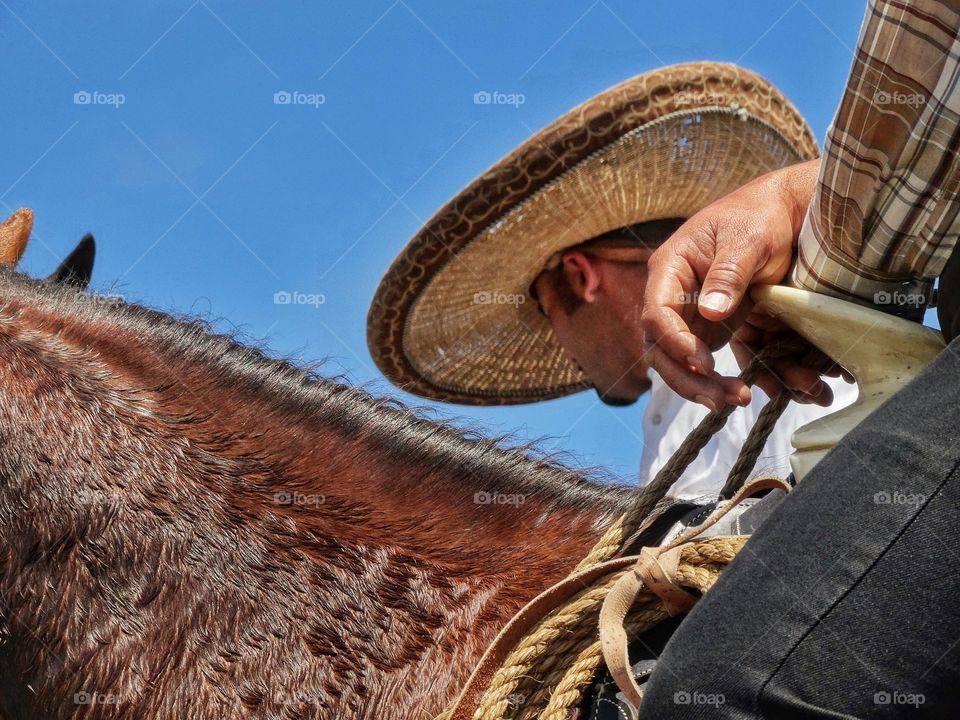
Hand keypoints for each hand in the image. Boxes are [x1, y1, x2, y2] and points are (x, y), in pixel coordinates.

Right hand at [641, 159, 823, 410]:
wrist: (786, 212)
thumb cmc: (761, 216)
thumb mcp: (748, 239)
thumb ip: (728, 273)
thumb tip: (710, 312)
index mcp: (671, 269)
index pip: (657, 315)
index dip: (676, 343)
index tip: (706, 363)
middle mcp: (676, 296)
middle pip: (664, 349)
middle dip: (689, 378)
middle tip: (722, 399)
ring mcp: (695, 314)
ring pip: (687, 362)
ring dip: (709, 386)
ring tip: (740, 399)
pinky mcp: (718, 326)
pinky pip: (719, 359)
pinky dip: (735, 377)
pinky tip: (757, 389)